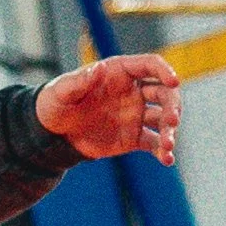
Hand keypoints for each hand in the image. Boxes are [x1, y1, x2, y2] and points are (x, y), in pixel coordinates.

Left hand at [34, 53, 178, 164]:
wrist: (51, 133)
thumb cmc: (55, 103)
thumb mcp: (61, 91)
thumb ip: (79, 81)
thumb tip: (98, 68)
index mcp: (121, 73)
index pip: (150, 66)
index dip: (165, 71)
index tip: (174, 82)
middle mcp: (135, 92)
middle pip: (164, 93)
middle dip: (173, 106)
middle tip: (173, 121)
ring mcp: (136, 115)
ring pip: (163, 120)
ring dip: (170, 131)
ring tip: (168, 145)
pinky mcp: (134, 137)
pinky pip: (153, 143)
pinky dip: (162, 151)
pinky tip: (167, 160)